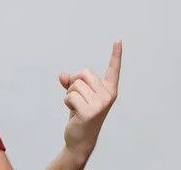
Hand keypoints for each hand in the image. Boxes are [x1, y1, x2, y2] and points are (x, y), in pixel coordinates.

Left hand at [58, 40, 121, 161]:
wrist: (80, 140)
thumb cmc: (80, 115)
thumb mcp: (77, 95)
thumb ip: (71, 83)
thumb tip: (62, 75)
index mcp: (108, 90)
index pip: (113, 69)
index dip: (116, 54)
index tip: (118, 40)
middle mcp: (108, 95)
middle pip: (84, 72)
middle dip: (74, 81)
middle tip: (77, 97)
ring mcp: (101, 104)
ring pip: (75, 84)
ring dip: (69, 94)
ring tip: (76, 106)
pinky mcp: (90, 111)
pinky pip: (70, 95)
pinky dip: (67, 102)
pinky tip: (74, 113)